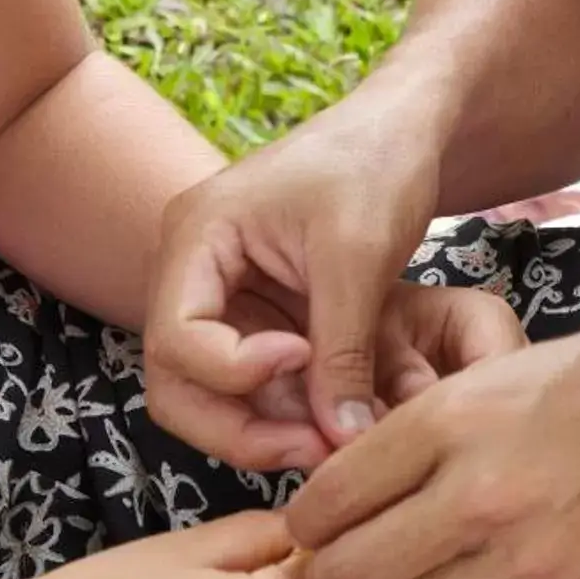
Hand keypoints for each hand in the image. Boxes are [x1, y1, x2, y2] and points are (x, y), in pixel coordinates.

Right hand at [146, 112, 444, 470]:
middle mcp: (191, 272)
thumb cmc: (376, 163)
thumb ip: (343, 350)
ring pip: (211, 396)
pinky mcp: (257, 317)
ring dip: (267, 428)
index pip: (176, 337)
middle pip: (176, 382)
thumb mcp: (359, 255)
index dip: (234, 371)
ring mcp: (221, 297)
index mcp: (195, 236)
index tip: (304, 356)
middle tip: (314, 449)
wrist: (404, 129)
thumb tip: (340, 439)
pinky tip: (340, 420)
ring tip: (335, 440)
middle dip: (239, 427)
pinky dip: (290, 410)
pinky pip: (253, 385)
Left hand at [284, 318, 579, 578]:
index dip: (308, 515)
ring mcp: (522, 561)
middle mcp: (479, 493)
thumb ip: (427, 423)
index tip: (318, 518)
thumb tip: (354, 478)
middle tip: (343, 556)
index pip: (329, 496)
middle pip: (346, 571)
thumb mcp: (506, 365)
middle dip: (328, 569)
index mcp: (457, 416)